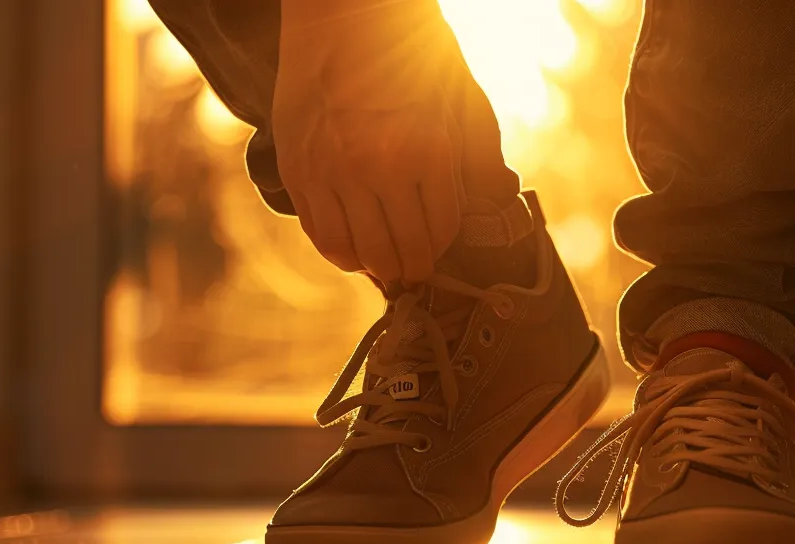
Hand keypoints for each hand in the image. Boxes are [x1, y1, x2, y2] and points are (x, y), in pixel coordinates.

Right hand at [273, 0, 462, 283]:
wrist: (342, 13)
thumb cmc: (410, 48)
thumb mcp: (460, 95)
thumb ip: (479, 154)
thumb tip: (498, 200)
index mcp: (425, 151)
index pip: (440, 231)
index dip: (443, 246)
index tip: (441, 246)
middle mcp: (375, 168)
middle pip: (399, 253)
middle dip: (414, 266)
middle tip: (417, 265)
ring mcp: (330, 172)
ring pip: (355, 254)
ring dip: (376, 265)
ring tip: (386, 259)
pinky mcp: (297, 168)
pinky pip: (318, 233)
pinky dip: (339, 250)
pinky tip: (353, 244)